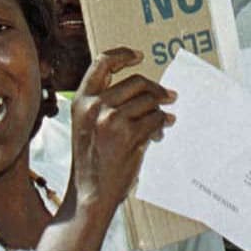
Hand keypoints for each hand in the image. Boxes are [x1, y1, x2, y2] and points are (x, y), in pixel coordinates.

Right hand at [68, 47, 175, 215]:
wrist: (89, 195)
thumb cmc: (92, 163)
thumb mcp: (87, 127)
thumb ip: (106, 105)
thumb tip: (144, 90)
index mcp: (81, 101)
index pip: (102, 63)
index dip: (123, 55)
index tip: (139, 56)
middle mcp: (94, 106)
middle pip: (136, 82)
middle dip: (156, 89)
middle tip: (169, 96)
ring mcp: (111, 119)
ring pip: (149, 101)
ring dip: (160, 111)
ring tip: (162, 122)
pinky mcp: (129, 134)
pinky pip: (156, 119)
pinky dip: (162, 124)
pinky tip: (159, 133)